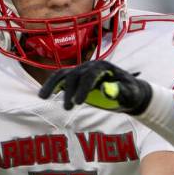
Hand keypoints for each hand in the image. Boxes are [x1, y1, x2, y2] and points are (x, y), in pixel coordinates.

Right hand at [38, 60, 152, 113]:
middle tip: (68, 108)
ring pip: (63, 74)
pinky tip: (44, 95)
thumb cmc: (130, 93)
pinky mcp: (76, 78)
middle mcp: (90, 66)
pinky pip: (61, 78)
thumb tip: (106, 89)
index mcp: (104, 67)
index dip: (83, 88)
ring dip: (52, 84)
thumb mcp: (130, 93)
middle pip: (75, 74)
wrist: (128, 92)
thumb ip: (119, 91)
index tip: (78, 102)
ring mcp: (82, 71)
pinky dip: (53, 85)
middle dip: (69, 91)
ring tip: (43, 97)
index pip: (90, 75)